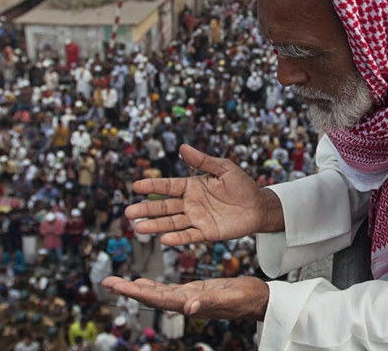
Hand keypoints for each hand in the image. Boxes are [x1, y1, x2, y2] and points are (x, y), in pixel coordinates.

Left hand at [103, 276, 268, 320]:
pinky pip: (168, 290)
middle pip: (151, 296)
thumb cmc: (248, 298)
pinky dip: (153, 286)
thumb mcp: (230, 297)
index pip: (157, 298)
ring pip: (157, 293)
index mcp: (191, 303)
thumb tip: (187, 308)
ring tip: (118, 281)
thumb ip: (209, 302)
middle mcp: (186, 302)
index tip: (117, 285)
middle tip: (107, 281)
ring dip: (137, 288)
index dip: (136, 292)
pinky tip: (145, 283)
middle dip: (129, 289)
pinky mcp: (195, 292)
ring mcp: (189, 298)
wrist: (260, 300)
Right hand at [128, 144, 281, 244]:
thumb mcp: (224, 168)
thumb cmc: (242, 185)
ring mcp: (197, 219)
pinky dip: (177, 238)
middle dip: (147, 210)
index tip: (136, 186)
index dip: (152, 187)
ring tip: (139, 228)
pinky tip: (164, 239)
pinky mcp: (206, 232)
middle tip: (129, 213)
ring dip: (156, 226)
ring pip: (172, 223)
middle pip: (164, 207)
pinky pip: (189, 236)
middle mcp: (190, 203)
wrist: (259, 206)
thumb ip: (203, 161)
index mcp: (192, 186)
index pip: (168, 187)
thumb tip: (182, 147)